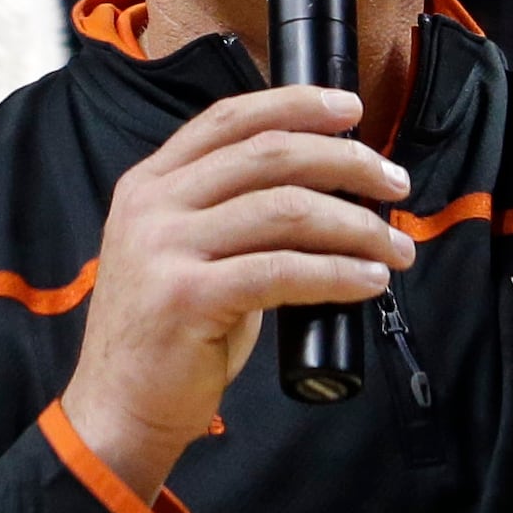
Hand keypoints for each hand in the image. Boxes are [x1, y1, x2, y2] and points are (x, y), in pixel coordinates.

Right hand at [59, 87, 413, 497]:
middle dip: (346, 161)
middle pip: (268, 154)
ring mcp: (164, 249)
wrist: (117, 409)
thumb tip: (325, 194)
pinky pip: (283, 271)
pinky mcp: (187, 298)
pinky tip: (369, 281)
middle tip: (394, 184)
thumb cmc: (167, 336)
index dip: (295, 104)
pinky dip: (338, 273)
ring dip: (356, 225)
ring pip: (285, 210)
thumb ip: (230, 215)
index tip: (351, 108)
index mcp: (149, 184)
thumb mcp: (182, 253)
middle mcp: (152, 205)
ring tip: (394, 248)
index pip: (229, 118)